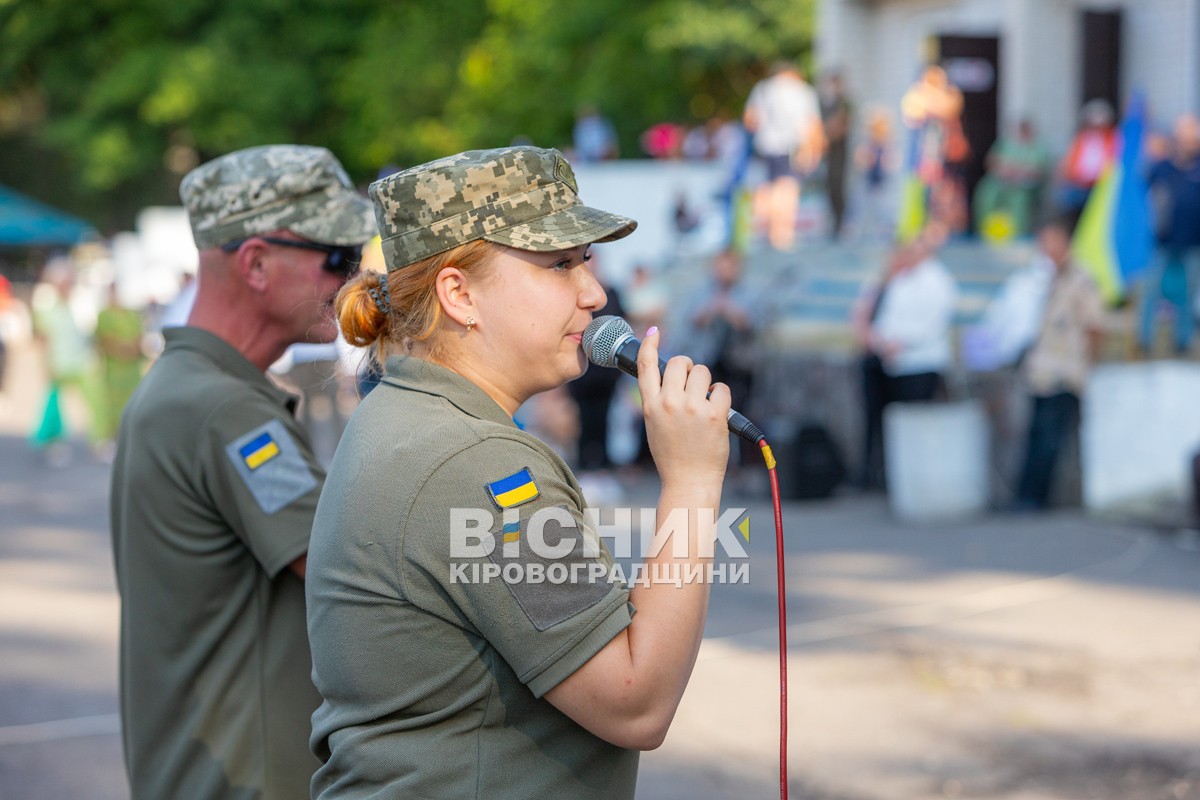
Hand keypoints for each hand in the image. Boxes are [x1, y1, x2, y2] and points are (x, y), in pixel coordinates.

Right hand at [637, 328, 729, 488]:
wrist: (689, 482)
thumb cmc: (673, 456)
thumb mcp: (655, 425)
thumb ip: (660, 400)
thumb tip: (673, 376)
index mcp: (650, 406)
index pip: (647, 365)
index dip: (650, 344)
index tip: (655, 331)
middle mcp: (669, 403)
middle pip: (680, 362)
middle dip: (689, 368)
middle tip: (693, 385)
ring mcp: (692, 408)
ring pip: (703, 372)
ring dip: (706, 383)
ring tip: (704, 403)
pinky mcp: (714, 415)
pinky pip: (721, 389)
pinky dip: (721, 397)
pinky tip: (718, 412)